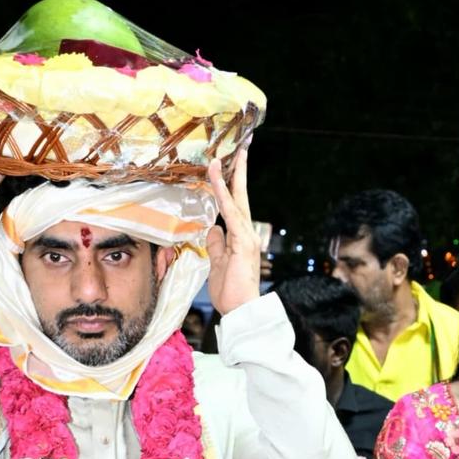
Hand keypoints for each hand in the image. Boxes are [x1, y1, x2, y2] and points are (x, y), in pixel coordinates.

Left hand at [206, 150, 260, 314]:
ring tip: (219, 159)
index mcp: (240, 237)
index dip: (231, 184)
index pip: (235, 204)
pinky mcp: (242, 242)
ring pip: (235, 201)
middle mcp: (246, 232)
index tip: (229, 164)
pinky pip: (231, 214)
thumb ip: (216, 244)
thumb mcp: (218, 263)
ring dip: (227, 179)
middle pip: (241, 196)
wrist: (242, 311)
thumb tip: (212, 228)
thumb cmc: (231, 291)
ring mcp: (246, 236)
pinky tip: (217, 182)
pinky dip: (223, 196)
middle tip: (240, 148)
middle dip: (239, 171)